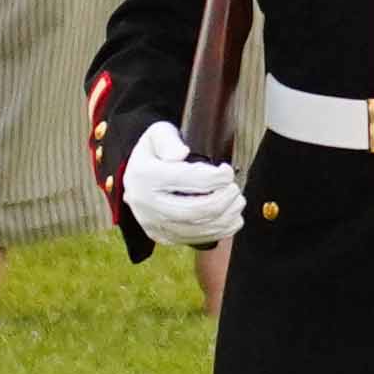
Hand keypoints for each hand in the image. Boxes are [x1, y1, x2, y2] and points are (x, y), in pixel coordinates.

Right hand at [119, 135, 246, 252]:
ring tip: (236, 202)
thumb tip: (181, 154)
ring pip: (199, 228)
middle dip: (225, 200)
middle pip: (197, 210)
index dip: (217, 177)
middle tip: (235, 189)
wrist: (137, 178)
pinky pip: (197, 239)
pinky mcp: (163, 237)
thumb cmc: (154, 153)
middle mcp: (147, 205)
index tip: (227, 171)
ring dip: (227, 216)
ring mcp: (155, 225)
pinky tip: (230, 218)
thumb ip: (168, 140)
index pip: (189, 180)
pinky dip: (220, 230)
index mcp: (146, 176)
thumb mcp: (157, 134)